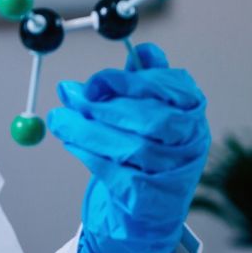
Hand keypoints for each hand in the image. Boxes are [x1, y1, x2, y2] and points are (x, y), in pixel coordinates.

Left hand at [47, 43, 209, 252]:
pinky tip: (71, 142)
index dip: (129, 81)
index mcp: (192, 108)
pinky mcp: (153, 198)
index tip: (94, 81)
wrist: (150, 203)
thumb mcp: (146, 104)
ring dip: (87, 129)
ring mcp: (176, 172)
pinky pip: (118, 174)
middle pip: (151, 119)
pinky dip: (90, 155)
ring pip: (132, 147)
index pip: (170, 87)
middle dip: (104, 106)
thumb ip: (139, 78)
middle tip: (69, 95)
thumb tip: (141, 49)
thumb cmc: (146, 143)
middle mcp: (192, 140)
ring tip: (59, 119)